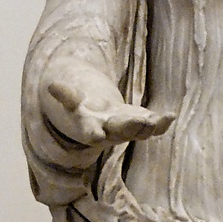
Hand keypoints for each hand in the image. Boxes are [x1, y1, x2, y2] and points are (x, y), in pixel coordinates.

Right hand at [42, 74, 174, 145]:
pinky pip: (151, 127)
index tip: (95, 135)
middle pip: (118, 131)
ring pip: (137, 131)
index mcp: (88, 126)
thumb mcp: (69, 99)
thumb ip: (65, 95)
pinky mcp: (138, 124)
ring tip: (156, 118)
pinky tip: (170, 116)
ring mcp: (125, 130)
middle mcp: (107, 132)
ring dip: (148, 126)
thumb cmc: (80, 104)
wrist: (93, 115)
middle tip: (140, 121)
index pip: (89, 131)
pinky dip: (161, 124)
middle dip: (129, 126)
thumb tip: (52, 86)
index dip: (92, 132)